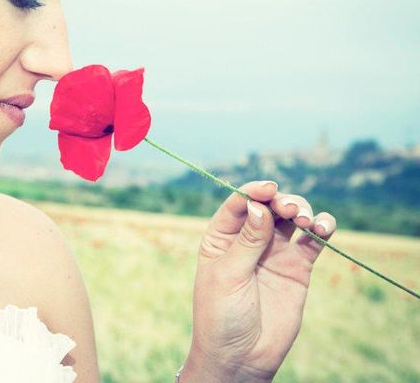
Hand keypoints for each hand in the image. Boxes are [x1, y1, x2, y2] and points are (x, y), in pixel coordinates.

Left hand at [182, 181, 336, 382]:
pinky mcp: (298, 267)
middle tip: (290, 210)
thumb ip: (246, 241)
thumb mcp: (227, 275)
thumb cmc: (221, 316)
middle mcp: (249, 239)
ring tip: (306, 221)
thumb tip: (259, 207)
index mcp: (221, 237)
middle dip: (282, 201)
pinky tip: (323, 227)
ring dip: (302, 210)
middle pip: (269, 206)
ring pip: (292, 218)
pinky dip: (321, 229)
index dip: (254, 192)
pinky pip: (312, 241)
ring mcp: (274, 252)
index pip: (238, 204)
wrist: (241, 356)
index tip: (269, 189)